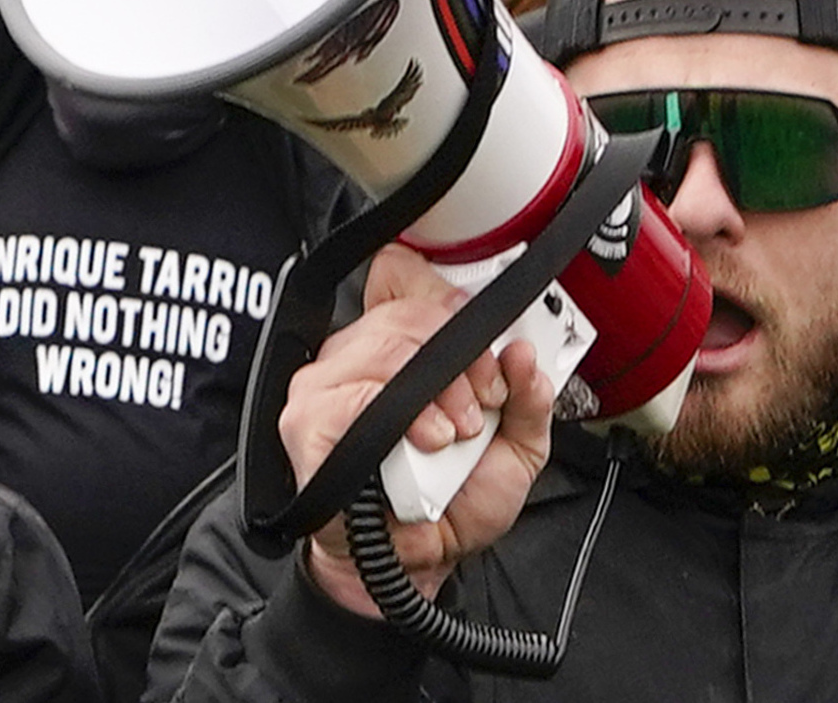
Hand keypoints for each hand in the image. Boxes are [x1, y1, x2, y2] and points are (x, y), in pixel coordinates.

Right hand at [280, 244, 554, 617]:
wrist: (420, 563)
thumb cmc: (455, 500)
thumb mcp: (516, 446)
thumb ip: (529, 398)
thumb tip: (525, 354)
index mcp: (402, 344)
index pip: (402, 275)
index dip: (446, 297)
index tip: (487, 342)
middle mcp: (358, 353)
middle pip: (406, 308)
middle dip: (462, 352)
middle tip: (485, 400)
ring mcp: (326, 384)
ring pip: (384, 344)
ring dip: (436, 388)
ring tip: (455, 432)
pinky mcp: (308, 423)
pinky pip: (352, 396)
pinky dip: (399, 415)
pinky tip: (424, 441)